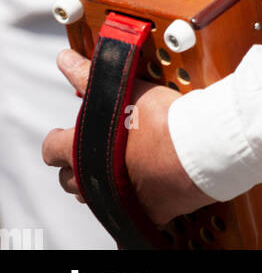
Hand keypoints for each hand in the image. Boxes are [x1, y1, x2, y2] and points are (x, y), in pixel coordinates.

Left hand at [42, 49, 214, 226]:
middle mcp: (94, 180)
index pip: (52, 150)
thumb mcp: (123, 89)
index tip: (63, 135)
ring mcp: (118, 201)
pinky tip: (144, 187)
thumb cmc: (161, 117)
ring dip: (98, 184)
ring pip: (93, 199)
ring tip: (116, 166)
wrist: (198, 146)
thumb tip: (64, 59)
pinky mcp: (145, 213)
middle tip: (91, 150)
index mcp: (82, 149)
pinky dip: (133, 201)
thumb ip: (89, 75)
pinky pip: (130, 213)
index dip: (56, 141)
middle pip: (69, 180)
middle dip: (75, 165)